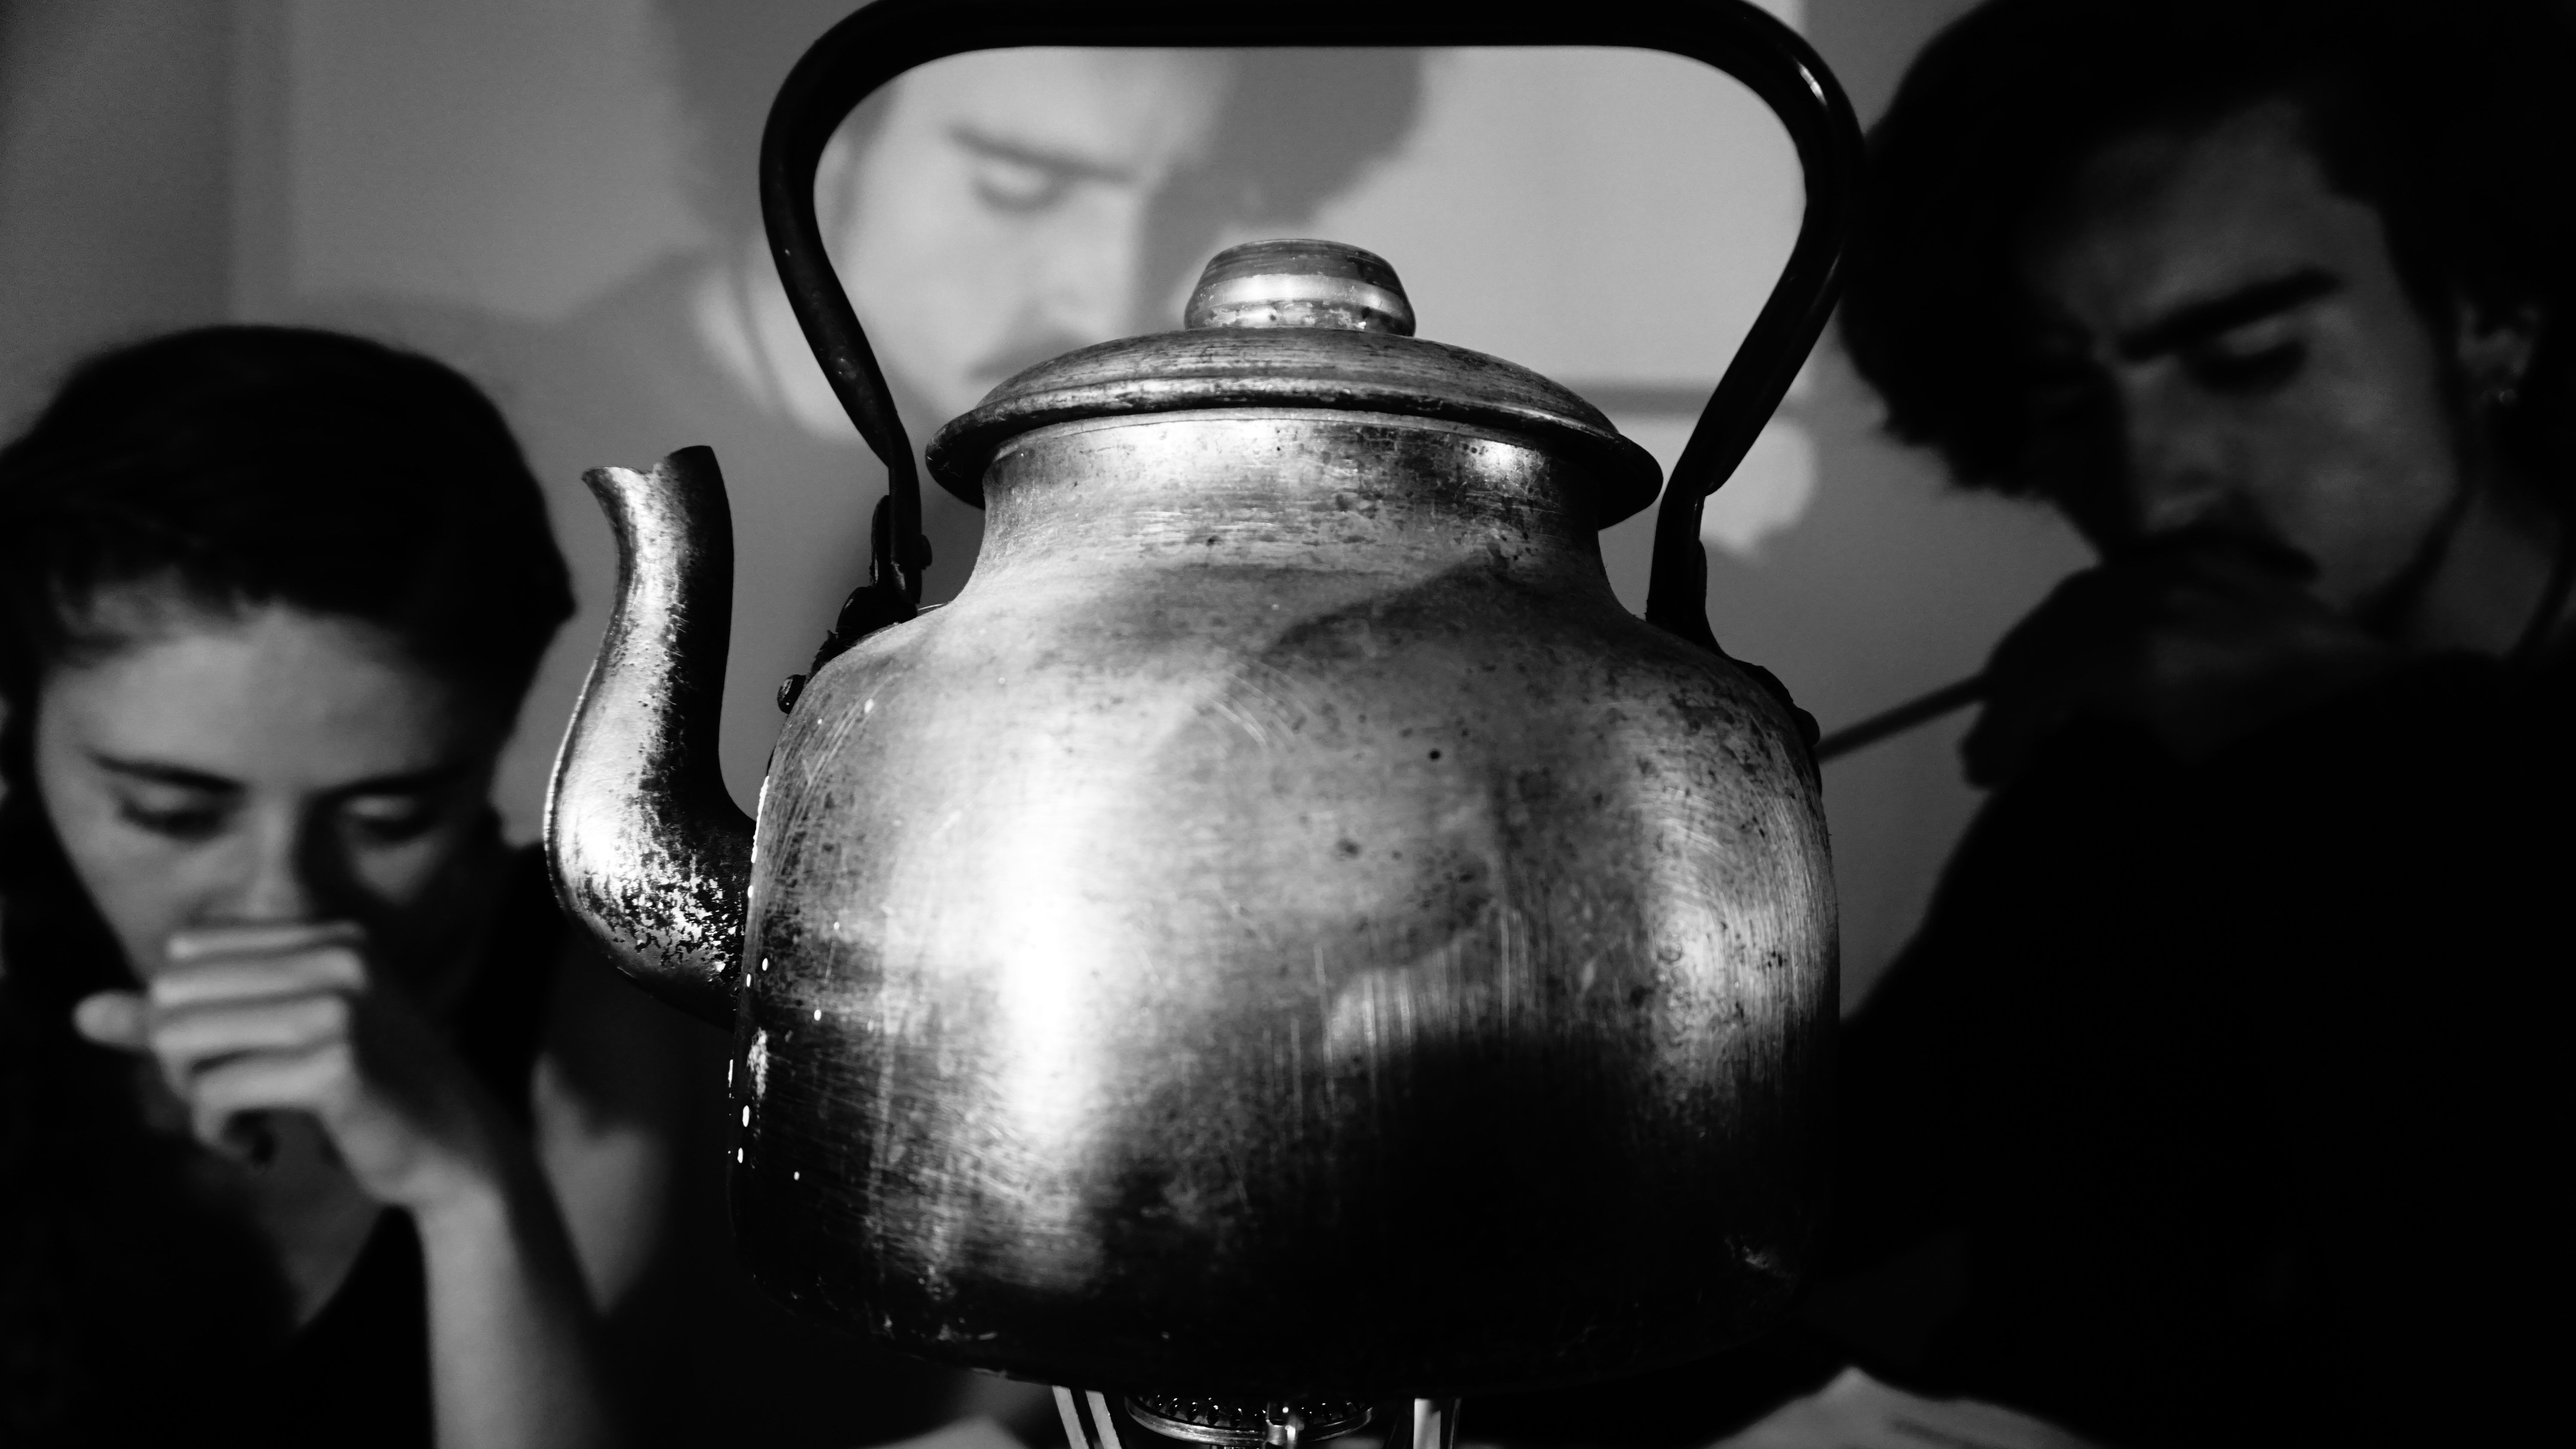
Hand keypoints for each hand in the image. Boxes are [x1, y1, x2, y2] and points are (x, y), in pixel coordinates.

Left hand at [74, 922, 507, 1214]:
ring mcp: (341, 1005)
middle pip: (173, 991)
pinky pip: (216, 1093)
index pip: (189, 949)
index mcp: (332, 934)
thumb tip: (81, 1013)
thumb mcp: (280, 1040)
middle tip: (228, 1097)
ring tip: (239, 1123)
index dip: (186, 1012)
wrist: (458, 1150)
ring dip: (193, 1097)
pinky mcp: (336, 1064)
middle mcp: (339, 955)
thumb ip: (188, 1021)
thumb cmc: (368, 1093)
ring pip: (181, 1038)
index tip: (233, 1056)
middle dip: (178, 1058)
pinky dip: (219, 1132)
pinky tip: (260, 1148)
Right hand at [1965, 531, 2395, 786]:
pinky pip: (2138, 578)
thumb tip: (2041, 760)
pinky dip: (2104, 611)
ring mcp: (2190, 574)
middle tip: (2003, 738)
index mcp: (2137, 654)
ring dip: (2052, 644)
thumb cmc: (2281, 762)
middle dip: (2013, 684)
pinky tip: (2105, 647)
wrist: (2381, 719)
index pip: (2032, 681)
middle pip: (2046, 631)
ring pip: (2084, 597)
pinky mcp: (2224, 566)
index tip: (1982, 772)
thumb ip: (2099, 752)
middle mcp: (2152, 598)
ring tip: (2047, 694)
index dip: (1997, 729)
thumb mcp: (2179, 774)